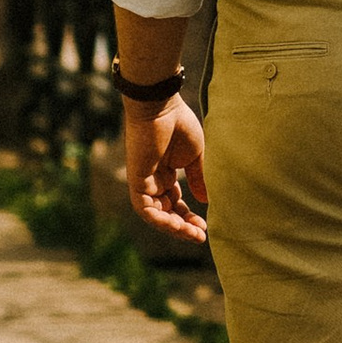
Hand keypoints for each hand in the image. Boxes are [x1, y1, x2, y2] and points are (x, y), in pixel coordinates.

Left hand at [121, 89, 208, 247]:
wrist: (161, 107)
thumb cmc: (179, 124)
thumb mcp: (195, 157)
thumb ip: (198, 179)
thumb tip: (205, 201)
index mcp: (166, 174)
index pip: (175, 203)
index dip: (189, 217)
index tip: (205, 227)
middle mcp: (153, 181)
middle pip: (166, 213)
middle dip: (182, 227)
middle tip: (200, 236)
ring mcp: (144, 182)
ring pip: (155, 215)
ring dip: (172, 227)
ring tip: (191, 233)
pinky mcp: (136, 181)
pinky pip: (144, 208)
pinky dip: (159, 219)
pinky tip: (176, 224)